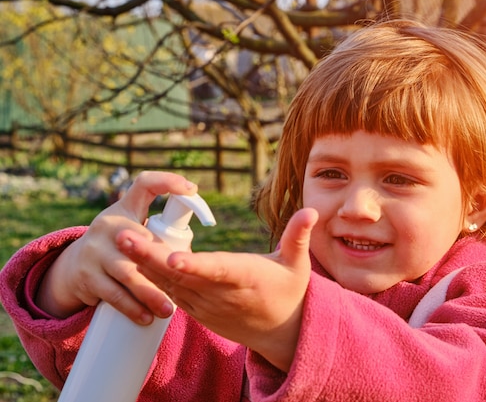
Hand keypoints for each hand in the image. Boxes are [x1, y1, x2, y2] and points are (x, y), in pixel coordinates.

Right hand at [35, 171, 197, 324]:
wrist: (71, 268)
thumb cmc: (116, 246)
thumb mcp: (131, 228)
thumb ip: (159, 229)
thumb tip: (196, 249)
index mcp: (124, 209)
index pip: (145, 184)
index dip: (168, 181)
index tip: (193, 189)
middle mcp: (108, 226)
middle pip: (142, 241)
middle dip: (164, 261)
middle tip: (186, 276)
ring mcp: (95, 251)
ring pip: (129, 274)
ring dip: (151, 294)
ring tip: (169, 310)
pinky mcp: (87, 276)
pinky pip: (113, 294)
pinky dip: (131, 308)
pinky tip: (146, 318)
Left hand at [117, 207, 318, 370]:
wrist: (278, 330)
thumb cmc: (289, 290)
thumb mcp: (298, 265)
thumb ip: (298, 237)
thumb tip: (311, 210)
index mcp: (246, 279)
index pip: (218, 271)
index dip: (195, 265)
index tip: (173, 258)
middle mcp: (221, 294)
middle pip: (182, 276)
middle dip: (150, 257)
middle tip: (123, 237)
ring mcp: (205, 304)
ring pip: (169, 284)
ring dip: (143, 265)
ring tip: (119, 241)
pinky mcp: (196, 308)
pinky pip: (169, 293)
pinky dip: (149, 278)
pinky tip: (130, 260)